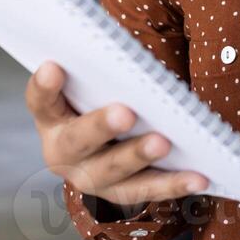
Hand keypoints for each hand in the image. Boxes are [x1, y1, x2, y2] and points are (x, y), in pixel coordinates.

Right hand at [27, 60, 207, 209]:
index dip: (45, 86)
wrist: (103, 149)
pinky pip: (149, 190)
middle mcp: (64, 153)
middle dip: (101, 126)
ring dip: (138, 156)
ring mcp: (92, 177)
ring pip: (113, 171)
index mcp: (52, 119)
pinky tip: (198, 176)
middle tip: (124, 113)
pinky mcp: (123, 192)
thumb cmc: (99, 100)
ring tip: (163, 143)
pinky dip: (174, 184)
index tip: (53, 67)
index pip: (41, 101)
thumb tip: (120, 46)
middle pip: (77, 141)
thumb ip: (99, 67)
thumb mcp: (91, 84)